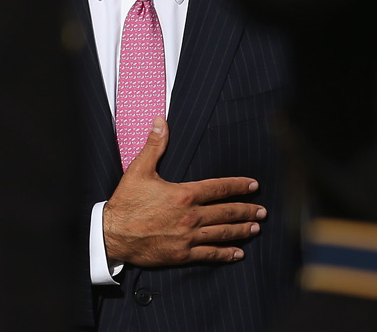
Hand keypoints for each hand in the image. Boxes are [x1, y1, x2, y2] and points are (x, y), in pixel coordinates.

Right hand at [101, 117, 265, 266]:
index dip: (239, 186)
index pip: (219, 188)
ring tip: (256, 228)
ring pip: (222, 233)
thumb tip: (161, 121)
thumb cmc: (126, 202)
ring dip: (242, 230)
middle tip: (263, 211)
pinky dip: (226, 253)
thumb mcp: (139, 170)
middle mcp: (191, 216)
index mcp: (185, 194)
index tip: (254, 185)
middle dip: (247, 210)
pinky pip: (209, 254)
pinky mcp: (182, 254)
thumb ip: (155, 145)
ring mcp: (188, 237)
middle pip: (227, 212)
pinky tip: (238, 252)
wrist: (113, 235)